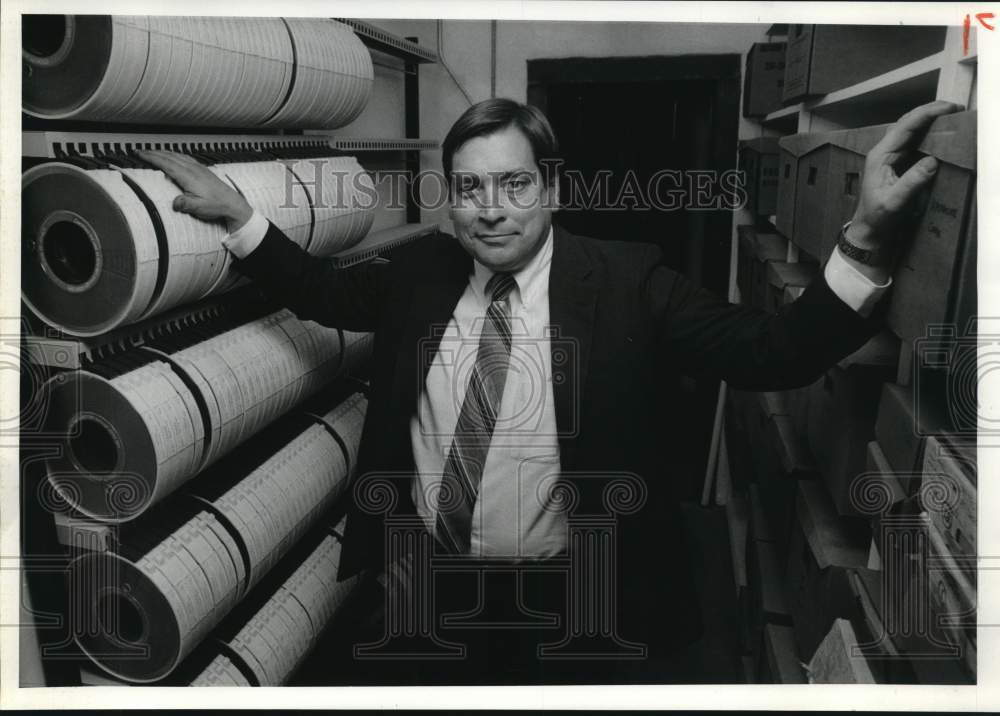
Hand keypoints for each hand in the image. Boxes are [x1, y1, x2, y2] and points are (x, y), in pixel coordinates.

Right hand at [135, 150, 252, 231]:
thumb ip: (186, 204)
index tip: (139, 154)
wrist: (232, 203)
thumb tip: (175, 203)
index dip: (151, 157)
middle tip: (140, 151)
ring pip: (177, 155)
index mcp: (188, 176)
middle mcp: (192, 169)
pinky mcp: (202, 170)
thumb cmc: (216, 205)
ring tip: (153, 151)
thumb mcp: (199, 208)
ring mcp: (198, 168)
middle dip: (153, 152)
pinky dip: (175, 154)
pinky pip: (185, 157)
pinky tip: (174, 156)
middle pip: (169, 156)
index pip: (165, 163)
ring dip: (163, 152)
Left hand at [848, 100, 962, 250]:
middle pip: (907, 123)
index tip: (947, 109)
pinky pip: (914, 142)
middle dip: (930, 112)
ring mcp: (890, 156)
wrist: (869, 228)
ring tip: (951, 116)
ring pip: (911, 130)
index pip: (904, 127)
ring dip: (930, 121)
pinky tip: (941, 133)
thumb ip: (912, 182)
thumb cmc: (877, 216)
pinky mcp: (898, 162)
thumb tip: (932, 161)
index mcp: (880, 155)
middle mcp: (884, 151)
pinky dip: (928, 134)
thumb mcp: (894, 201)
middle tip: (954, 108)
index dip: (925, 114)